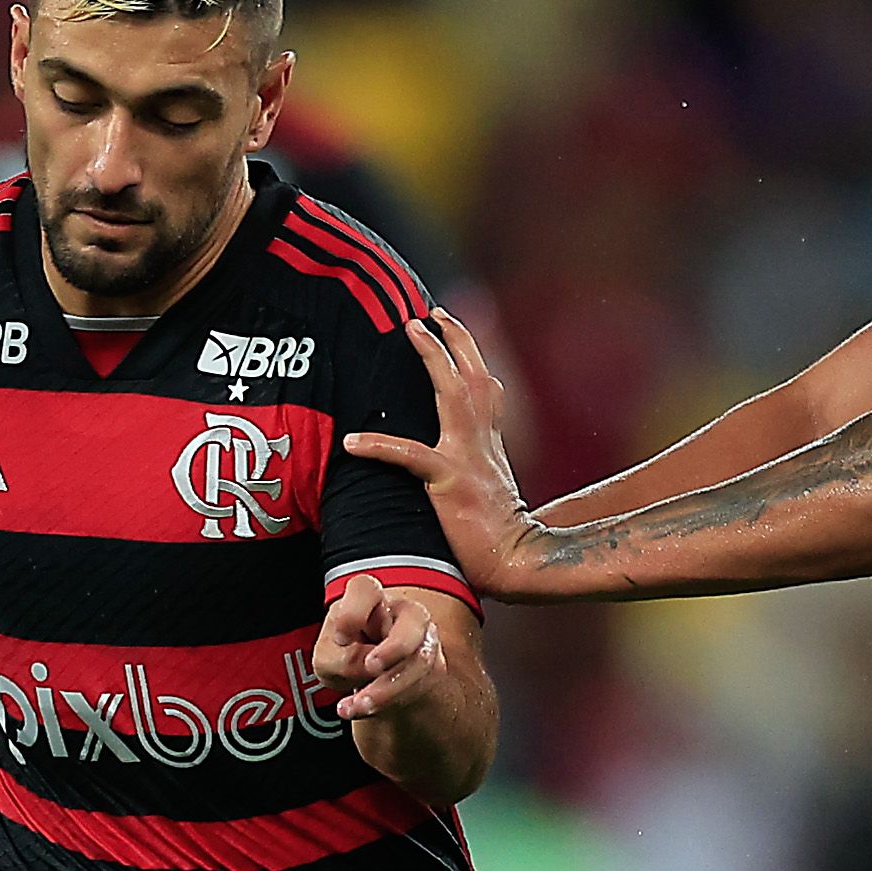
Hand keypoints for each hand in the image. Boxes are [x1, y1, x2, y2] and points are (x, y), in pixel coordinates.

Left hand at [314, 575, 444, 720]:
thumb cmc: (345, 658)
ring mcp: (421, 639)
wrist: (370, 685)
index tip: (341, 638)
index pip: (366, 589)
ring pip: (420, 659)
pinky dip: (390, 701)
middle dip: (394, 648)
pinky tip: (362, 708)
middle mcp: (400, 613)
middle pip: (414, 618)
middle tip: (370, 667)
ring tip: (358, 704)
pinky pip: (420, 684)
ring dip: (388, 688)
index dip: (354, 613)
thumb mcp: (328, 659)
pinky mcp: (432, 667)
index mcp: (367, 599)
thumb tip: (365, 664)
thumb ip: (342, 658)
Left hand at [344, 309, 555, 598]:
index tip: (450, 325)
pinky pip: (410, 455)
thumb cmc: (500, 533)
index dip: (468, 353)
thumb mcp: (489, 486)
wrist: (516, 558)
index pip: (484, 385)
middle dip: (455, 338)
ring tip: (410, 329)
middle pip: (474, 373)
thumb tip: (454, 456)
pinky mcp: (450, 480)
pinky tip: (354, 441)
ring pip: (453, 391)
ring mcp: (467, 456)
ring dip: (433, 357)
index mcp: (490, 441)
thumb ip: (474, 462)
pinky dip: (380, 445)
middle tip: (429, 313)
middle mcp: (482, 439)